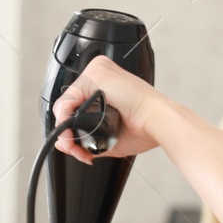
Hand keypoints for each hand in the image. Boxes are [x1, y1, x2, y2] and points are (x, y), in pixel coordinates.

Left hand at [50, 54, 166, 164]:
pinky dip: (64, 121)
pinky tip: (71, 134)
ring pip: (65, 104)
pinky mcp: (96, 74)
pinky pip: (68, 101)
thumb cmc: (144, 127)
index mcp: (105, 85)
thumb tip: (64, 143)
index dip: (71, 130)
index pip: (75, 107)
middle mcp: (100, 74)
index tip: (77, 148)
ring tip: (75, 147)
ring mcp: (97, 72)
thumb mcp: (108, 136)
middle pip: (68, 106)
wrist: (158, 123)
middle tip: (76, 151)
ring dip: (65, 130)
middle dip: (67, 133)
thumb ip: (85, 139)